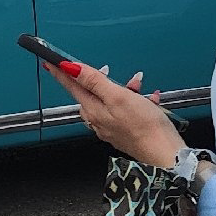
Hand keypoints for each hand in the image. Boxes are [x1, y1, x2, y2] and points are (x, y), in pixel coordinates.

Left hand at [56, 59, 185, 169]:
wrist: (164, 153)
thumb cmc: (144, 127)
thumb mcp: (118, 96)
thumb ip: (94, 81)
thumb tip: (71, 68)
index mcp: (93, 110)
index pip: (72, 86)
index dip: (62, 71)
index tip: (51, 62)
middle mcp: (98, 120)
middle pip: (91, 93)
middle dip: (101, 79)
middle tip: (108, 70)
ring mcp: (111, 127)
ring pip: (110, 101)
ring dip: (124, 90)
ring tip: (138, 86)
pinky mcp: (125, 132)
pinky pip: (125, 111)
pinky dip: (135, 101)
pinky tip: (148, 100)